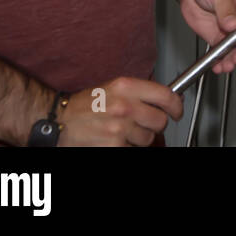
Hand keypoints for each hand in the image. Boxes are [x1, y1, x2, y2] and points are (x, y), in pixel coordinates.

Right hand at [59, 76, 182, 146]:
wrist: (59, 121)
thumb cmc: (85, 105)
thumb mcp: (114, 88)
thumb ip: (140, 92)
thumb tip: (167, 100)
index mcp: (126, 87)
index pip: (166, 96)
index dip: (176, 106)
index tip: (177, 111)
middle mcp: (125, 106)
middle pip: (160, 121)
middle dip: (156, 124)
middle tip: (146, 124)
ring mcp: (120, 128)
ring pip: (148, 138)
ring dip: (140, 137)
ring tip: (124, 131)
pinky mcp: (114, 145)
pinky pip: (133, 149)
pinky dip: (128, 146)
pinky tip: (117, 139)